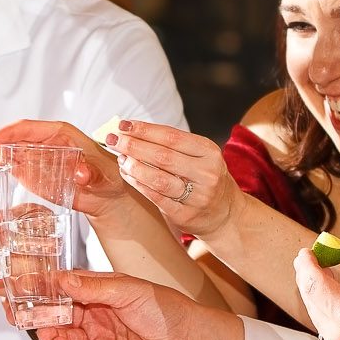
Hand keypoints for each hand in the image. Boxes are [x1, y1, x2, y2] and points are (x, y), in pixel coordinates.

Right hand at [0, 119, 138, 223]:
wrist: (105, 196)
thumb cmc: (108, 179)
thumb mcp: (104, 175)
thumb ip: (93, 173)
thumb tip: (81, 174)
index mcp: (59, 133)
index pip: (28, 128)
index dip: (9, 133)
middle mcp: (42, 141)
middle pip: (9, 136)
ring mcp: (33, 155)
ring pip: (3, 148)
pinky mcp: (28, 170)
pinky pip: (5, 161)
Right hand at [33, 270, 242, 339]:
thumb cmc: (165, 308)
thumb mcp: (127, 289)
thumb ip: (92, 286)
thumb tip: (60, 278)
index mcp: (97, 292)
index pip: (62, 289)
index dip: (41, 290)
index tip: (21, 288)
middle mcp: (93, 315)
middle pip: (57, 314)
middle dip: (38, 314)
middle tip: (19, 313)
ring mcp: (96, 339)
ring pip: (63, 337)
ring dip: (50, 334)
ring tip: (46, 331)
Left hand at [108, 119, 238, 237]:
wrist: (225, 213)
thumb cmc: (204, 178)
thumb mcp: (198, 156)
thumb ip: (171, 144)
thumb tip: (131, 130)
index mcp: (209, 152)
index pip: (172, 136)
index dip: (145, 130)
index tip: (123, 125)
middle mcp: (207, 173)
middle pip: (163, 156)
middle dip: (134, 146)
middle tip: (113, 139)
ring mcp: (198, 196)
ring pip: (159, 179)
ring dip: (134, 167)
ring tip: (121, 159)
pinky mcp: (186, 215)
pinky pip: (157, 198)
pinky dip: (139, 185)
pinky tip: (128, 176)